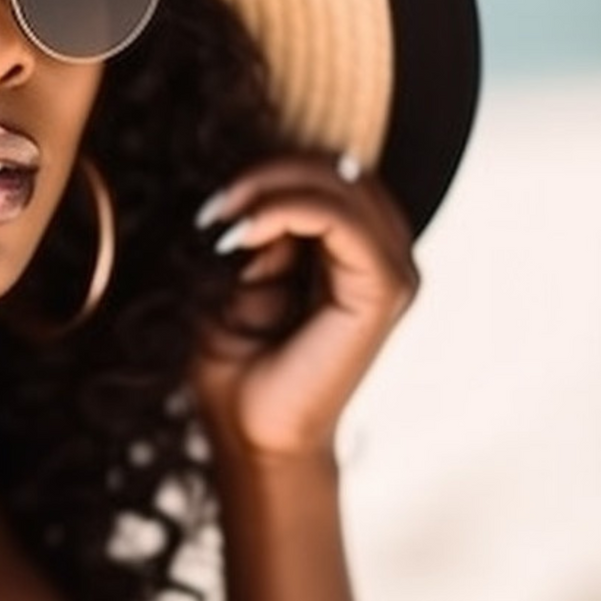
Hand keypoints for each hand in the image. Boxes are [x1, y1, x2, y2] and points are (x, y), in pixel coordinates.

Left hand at [190, 154, 417, 462]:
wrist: (248, 433)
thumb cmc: (236, 360)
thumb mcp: (234, 271)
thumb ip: (256, 224)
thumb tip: (251, 183)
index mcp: (355, 247)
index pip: (327, 171)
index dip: (268, 170)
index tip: (208, 207)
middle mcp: (384, 253)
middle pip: (338, 167)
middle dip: (269, 171)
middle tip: (212, 208)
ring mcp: (392, 271)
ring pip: (343, 181)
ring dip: (273, 185)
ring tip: (222, 220)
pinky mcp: (385, 292)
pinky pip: (344, 220)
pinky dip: (287, 210)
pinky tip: (243, 233)